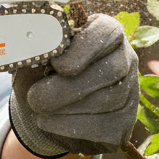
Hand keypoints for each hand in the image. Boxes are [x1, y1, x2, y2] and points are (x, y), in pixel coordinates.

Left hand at [8, 14, 138, 156]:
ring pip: (109, 100)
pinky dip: (71, 127)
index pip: (107, 32)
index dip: (84, 48)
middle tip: (36, 98)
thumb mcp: (32, 56)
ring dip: (67, 108)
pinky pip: (106, 126)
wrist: (40, 110)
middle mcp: (124, 59)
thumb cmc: (38, 74)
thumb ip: (35, 46)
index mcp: (103, 33)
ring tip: (37, 109)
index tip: (57, 65)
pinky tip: (47, 123)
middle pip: (111, 70)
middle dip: (70, 87)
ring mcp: (129, 91)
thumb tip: (28, 38)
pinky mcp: (124, 122)